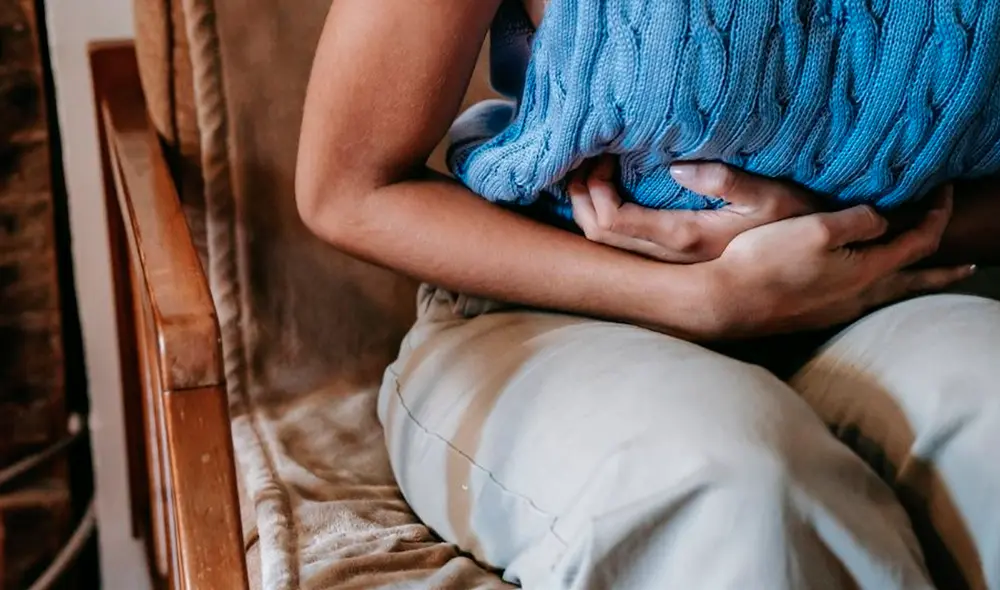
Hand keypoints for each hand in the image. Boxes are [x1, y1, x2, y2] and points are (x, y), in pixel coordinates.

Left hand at [569, 156, 815, 262]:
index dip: (594, 190)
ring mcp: (669, 264)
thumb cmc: (797, 222)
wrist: (812, 263)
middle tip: (585, 159)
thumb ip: (728, 182)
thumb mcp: (773, 196)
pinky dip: (604, 218)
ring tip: (591, 172)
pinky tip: (609, 194)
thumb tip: (677, 169)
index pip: (613, 222)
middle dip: (581, 197)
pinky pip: (622, 245)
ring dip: (588, 208)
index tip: (603, 155)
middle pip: (598, 235)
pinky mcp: (673, 261)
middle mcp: (670, 259)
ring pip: (606, 245)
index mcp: (686, 238)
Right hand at [704, 186, 976, 336]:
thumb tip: (880, 219)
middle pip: (914, 282)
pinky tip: (863, 287)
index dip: (937, 214)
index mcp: (866, 271)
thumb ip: (858, 220)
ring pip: (887, 294)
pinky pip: (860, 300)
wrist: (726, 301)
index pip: (919, 241)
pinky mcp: (813, 315)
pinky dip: (878, 289)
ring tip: (920, 277)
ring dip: (910, 282)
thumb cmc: (767, 261)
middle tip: (968, 267)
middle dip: (942, 272)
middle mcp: (858, 296)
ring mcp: (836, 310)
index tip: (943, 190)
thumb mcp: (817, 227)